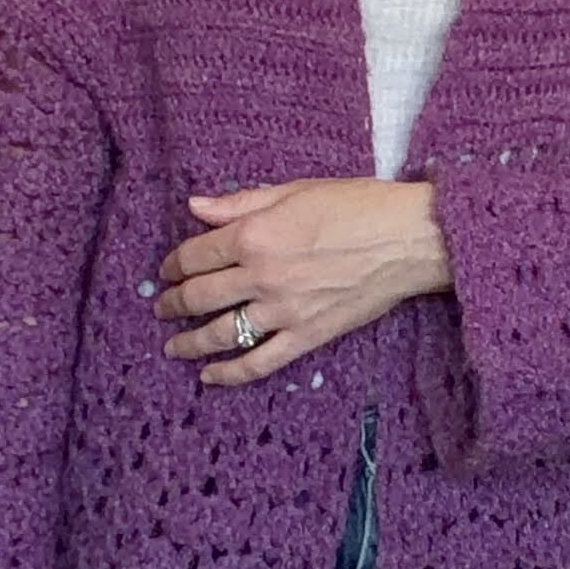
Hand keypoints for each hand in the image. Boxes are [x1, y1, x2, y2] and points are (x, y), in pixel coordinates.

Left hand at [155, 177, 451, 384]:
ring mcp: (283, 311)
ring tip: (174, 347)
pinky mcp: (306, 336)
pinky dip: (230, 373)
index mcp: (255, 234)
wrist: (407, 239)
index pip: (197, 254)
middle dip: (174, 304)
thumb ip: (241, 203)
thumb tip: (195, 207)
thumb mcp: (294, 191)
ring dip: (190, 342)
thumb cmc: (357, 206)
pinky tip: (209, 377)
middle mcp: (262, 275)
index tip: (168, 270)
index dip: (175, 264)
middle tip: (162, 309)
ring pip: (221, 334)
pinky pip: (259, 363)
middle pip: (201, 296)